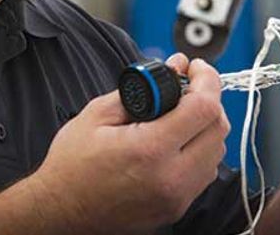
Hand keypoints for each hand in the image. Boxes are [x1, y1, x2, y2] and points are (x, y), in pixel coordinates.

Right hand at [32, 55, 229, 234]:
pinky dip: (199, 150)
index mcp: (150, 150)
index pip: (204, 108)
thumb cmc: (72, 166)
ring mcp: (177, 198)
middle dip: (208, 99)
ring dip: (205, 126)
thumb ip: (142, 88)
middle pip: (219, 128)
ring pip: (217, 152)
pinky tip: (175, 141)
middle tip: (187, 87)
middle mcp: (171, 178)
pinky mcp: (177, 208)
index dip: (206, 79)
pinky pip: (205, 173)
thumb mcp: (97, 114)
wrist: (61, 212)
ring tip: (179, 115)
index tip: (196, 68)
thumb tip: (174, 69)